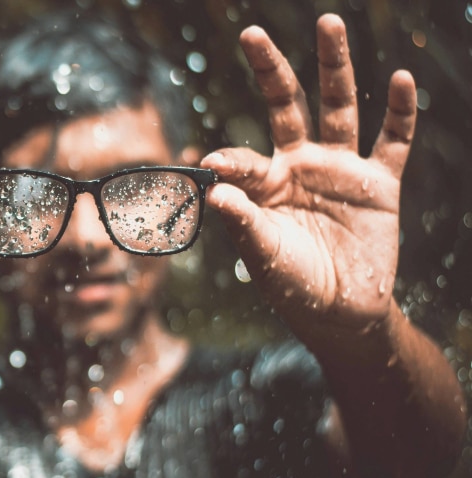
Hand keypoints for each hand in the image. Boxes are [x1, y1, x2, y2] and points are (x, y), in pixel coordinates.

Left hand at [202, 14, 415, 334]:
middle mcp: (300, 165)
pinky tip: (399, 79)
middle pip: (286, 105)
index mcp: (265, 183)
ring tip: (329, 23)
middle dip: (271, 70)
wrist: (341, 312)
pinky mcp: (379, 183)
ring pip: (339, 107)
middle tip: (251, 34)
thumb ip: (242, 223)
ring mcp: (340, 169)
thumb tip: (212, 190)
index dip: (229, 160)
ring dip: (334, 66)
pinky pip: (393, 141)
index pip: (244, 159)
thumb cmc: (294, 284)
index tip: (212, 163)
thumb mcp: (264, 255)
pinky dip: (400, 112)